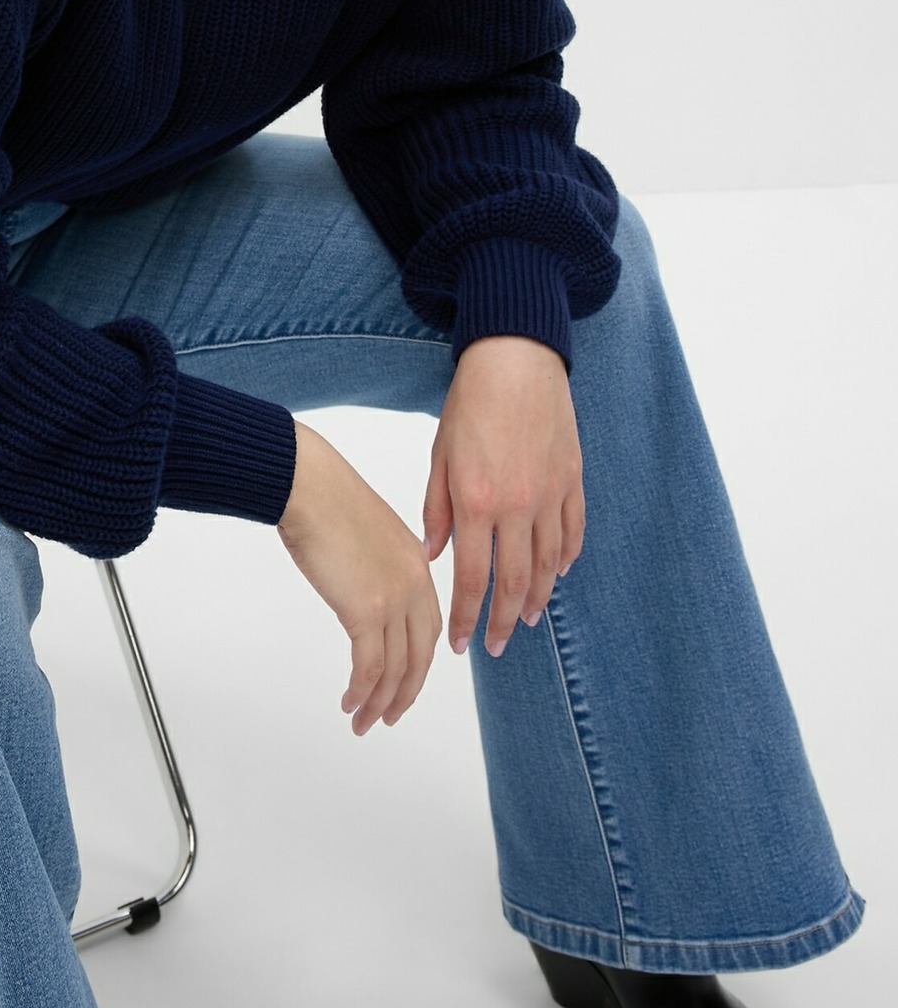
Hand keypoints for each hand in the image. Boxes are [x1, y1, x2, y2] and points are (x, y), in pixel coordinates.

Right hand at [278, 421, 442, 732]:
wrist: (309, 486)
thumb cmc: (325, 498)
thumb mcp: (368, 531)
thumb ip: (378, 563)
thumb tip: (366, 586)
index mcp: (417, 564)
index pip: (428, 627)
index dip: (420, 661)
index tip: (409, 681)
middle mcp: (414, 585)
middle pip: (419, 656)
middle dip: (405, 692)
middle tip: (390, 716)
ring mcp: (393, 599)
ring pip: (395, 668)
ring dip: (379, 701)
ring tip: (364, 722)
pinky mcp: (365, 610)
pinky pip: (369, 666)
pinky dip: (362, 690)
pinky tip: (350, 703)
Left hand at [422, 335, 584, 657]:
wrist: (516, 360)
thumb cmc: (471, 404)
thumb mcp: (440, 456)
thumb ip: (437, 510)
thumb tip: (435, 555)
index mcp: (476, 502)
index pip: (472, 578)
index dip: (466, 617)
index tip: (461, 643)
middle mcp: (517, 506)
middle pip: (515, 583)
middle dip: (504, 622)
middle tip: (497, 647)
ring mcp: (550, 495)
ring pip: (549, 564)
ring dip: (538, 598)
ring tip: (528, 620)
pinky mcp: (572, 480)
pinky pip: (573, 532)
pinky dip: (566, 558)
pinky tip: (558, 574)